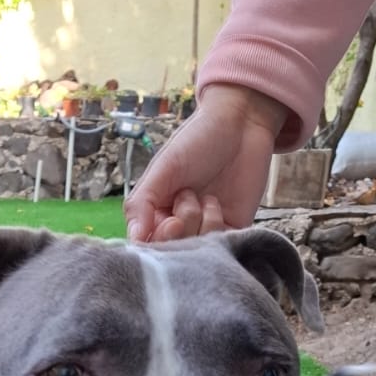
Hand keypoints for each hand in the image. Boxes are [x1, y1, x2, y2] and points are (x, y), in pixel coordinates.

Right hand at [124, 84, 289, 241]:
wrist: (242, 123)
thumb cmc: (198, 140)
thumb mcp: (163, 168)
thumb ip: (141, 204)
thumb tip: (133, 240)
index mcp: (155, 211)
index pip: (147, 245)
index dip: (159, 241)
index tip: (172, 221)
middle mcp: (178, 224)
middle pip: (172, 252)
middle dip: (182, 227)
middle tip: (188, 197)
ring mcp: (205, 229)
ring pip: (197, 252)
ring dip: (202, 223)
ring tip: (206, 196)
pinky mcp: (231, 230)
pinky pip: (221, 248)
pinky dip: (219, 228)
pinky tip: (218, 203)